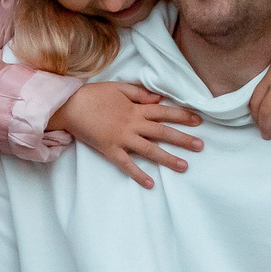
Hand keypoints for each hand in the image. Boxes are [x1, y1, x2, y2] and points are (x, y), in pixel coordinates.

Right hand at [50, 81, 204, 187]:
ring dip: (167, 159)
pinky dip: (138, 174)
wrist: (69, 106)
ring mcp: (122, 138)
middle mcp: (132, 124)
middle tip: (200, 146)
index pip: (164, 112)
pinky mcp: (110, 150)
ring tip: (184, 166)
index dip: (182, 116)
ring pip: (149, 150)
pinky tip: (151, 183)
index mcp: (136, 108)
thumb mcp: (118, 88)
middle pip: (162, 132)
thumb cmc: (93, 95)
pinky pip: (126, 164)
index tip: (198, 121)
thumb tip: (159, 98)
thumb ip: (140, 93)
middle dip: (183, 139)